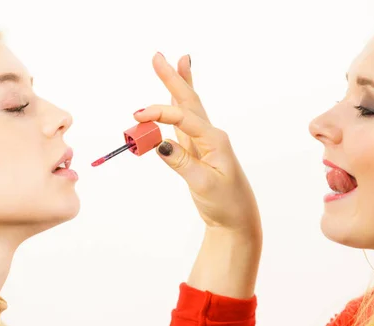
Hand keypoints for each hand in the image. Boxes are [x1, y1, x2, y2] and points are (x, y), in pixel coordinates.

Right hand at [134, 53, 261, 238]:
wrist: (236, 220)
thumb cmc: (226, 204)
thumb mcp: (204, 185)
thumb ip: (182, 162)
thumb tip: (159, 143)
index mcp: (215, 141)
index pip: (184, 118)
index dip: (159, 114)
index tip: (137, 117)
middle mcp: (210, 136)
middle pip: (188, 101)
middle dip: (174, 79)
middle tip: (159, 57)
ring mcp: (203, 143)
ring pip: (188, 109)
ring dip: (179, 87)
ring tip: (177, 63)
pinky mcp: (197, 152)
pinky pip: (183, 125)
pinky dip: (176, 109)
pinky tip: (173, 99)